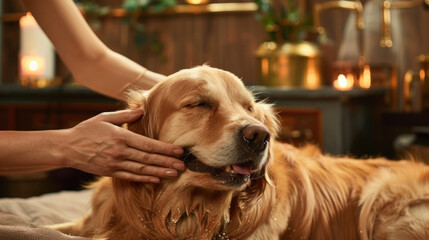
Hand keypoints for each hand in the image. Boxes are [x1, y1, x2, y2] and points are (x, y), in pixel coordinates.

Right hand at [62, 108, 184, 182]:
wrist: (67, 148)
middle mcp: (120, 152)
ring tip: (175, 174)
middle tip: (183, 165)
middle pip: (149, 159)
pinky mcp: (110, 172)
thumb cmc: (87, 130)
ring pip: (142, 170)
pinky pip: (131, 177)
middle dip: (167, 162)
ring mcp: (115, 164)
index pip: (148, 144)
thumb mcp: (104, 117)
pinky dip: (145, 179)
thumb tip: (142, 110)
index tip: (179, 150)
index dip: (165, 148)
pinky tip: (157, 179)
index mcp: (121, 137)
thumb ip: (124, 115)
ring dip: (160, 172)